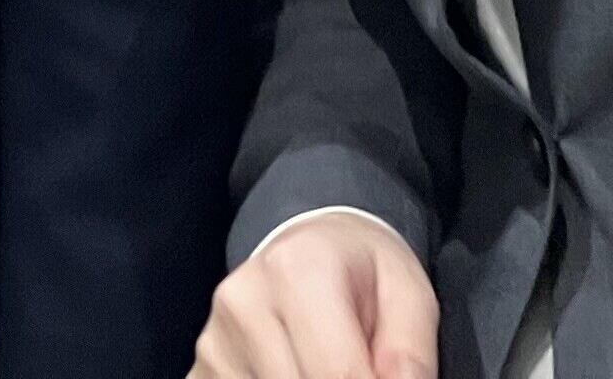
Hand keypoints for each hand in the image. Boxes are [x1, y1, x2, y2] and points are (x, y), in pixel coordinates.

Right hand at [192, 212, 441, 378]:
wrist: (308, 247)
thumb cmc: (361, 272)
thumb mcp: (408, 294)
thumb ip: (410, 353)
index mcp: (298, 271)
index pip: (339, 375)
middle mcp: (244, 301)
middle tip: (363, 369)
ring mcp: (215, 339)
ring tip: (330, 365)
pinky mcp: (202, 369)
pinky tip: (299, 370)